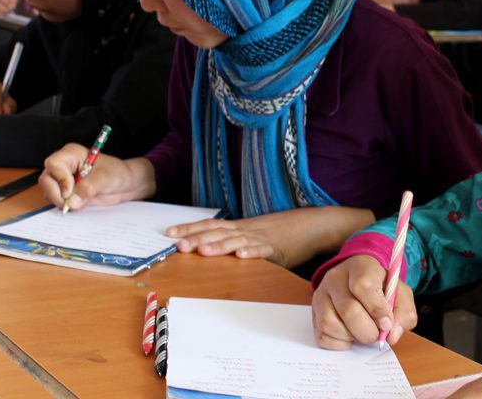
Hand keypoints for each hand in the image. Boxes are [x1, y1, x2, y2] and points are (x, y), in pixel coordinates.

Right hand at [40, 149, 154, 210]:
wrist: (125, 185)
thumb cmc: (117, 174)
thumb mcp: (105, 178)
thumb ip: (89, 188)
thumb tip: (71, 202)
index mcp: (72, 154)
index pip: (54, 164)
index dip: (60, 179)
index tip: (71, 191)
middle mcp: (64, 166)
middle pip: (46, 180)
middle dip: (56, 194)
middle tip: (71, 204)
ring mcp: (63, 180)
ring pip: (49, 192)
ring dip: (61, 202)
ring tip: (79, 203)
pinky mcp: (66, 193)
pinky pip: (57, 201)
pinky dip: (65, 207)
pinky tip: (78, 206)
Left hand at [166, 206, 374, 268]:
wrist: (312, 224)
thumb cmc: (282, 232)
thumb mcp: (254, 234)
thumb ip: (235, 239)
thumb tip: (211, 245)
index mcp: (240, 227)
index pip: (210, 225)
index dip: (189, 229)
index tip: (169, 233)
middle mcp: (247, 230)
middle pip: (218, 232)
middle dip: (197, 238)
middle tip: (178, 244)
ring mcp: (261, 238)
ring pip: (237, 241)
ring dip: (219, 246)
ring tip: (202, 251)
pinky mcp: (278, 247)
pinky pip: (264, 250)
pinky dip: (252, 252)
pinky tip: (242, 256)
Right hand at [311, 255, 416, 349]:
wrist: (359, 280)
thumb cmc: (381, 288)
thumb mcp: (400, 293)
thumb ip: (404, 312)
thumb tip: (391, 335)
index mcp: (360, 267)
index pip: (362, 286)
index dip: (376, 309)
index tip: (387, 323)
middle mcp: (335, 278)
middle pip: (348, 310)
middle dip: (368, 331)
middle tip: (377, 333)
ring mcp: (321, 295)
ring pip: (331, 324)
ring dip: (352, 337)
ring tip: (362, 331)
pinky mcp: (314, 313)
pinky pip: (322, 336)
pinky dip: (339, 343)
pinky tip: (350, 334)